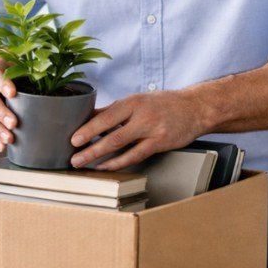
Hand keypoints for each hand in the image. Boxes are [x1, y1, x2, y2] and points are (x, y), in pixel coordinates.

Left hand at [68, 90, 207, 169]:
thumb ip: (114, 110)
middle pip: (111, 133)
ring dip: (100, 156)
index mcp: (132, 101)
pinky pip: (135, 155)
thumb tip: (88, 116)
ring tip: (84, 164)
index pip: (106, 116)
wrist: (194, 108)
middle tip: (74, 157)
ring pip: (121, 145)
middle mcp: (141, 114)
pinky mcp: (160, 143)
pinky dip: (118, 162)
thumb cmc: (162, 104)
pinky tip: (106, 166)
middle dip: (90, 146)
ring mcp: (152, 129)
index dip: (88, 128)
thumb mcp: (138, 101)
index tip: (73, 139)